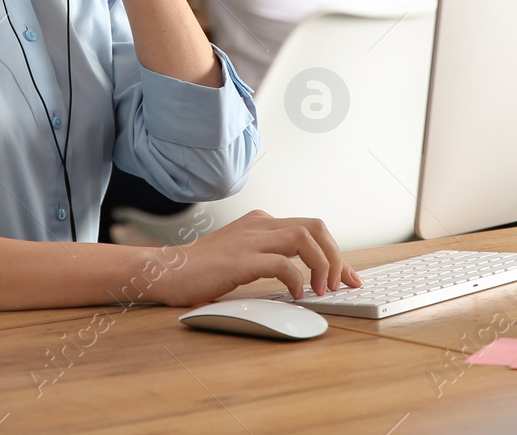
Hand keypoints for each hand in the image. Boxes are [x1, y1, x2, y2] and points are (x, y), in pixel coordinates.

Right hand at [146, 210, 362, 307]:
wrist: (167, 270)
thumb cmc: (203, 269)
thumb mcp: (243, 254)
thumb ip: (270, 255)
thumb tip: (305, 275)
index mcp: (261, 223)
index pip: (311, 228)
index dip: (335, 252)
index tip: (348, 276)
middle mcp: (259, 225)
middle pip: (315, 227)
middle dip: (337, 256)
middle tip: (342, 283)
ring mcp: (249, 239)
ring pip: (304, 238)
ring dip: (322, 265)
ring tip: (322, 289)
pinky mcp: (240, 259)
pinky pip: (281, 263)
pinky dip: (296, 278)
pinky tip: (296, 294)